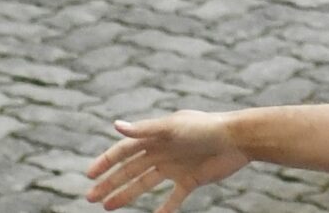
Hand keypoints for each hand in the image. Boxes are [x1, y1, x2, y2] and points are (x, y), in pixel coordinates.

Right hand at [84, 111, 251, 211]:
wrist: (239, 139)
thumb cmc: (206, 128)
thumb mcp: (173, 128)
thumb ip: (144, 130)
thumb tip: (115, 125)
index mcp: (157, 137)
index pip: (124, 150)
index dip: (106, 161)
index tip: (89, 175)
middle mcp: (163, 151)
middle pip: (130, 169)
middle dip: (110, 182)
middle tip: (90, 198)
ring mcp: (176, 166)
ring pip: (145, 183)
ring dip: (126, 194)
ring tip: (108, 206)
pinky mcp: (191, 179)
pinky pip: (173, 198)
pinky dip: (164, 209)